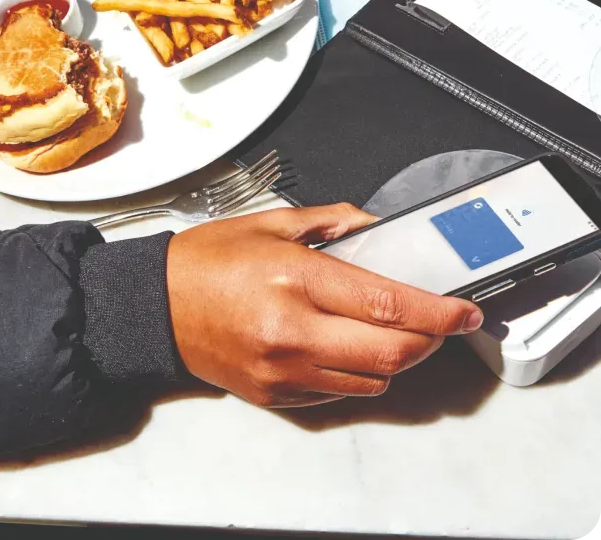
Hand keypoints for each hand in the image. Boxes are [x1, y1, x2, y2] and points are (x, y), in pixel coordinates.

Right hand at [166, 203, 483, 407]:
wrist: (154, 307)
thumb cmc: (206, 262)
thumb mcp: (269, 223)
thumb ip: (332, 221)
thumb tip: (375, 227)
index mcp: (294, 280)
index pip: (387, 304)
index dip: (438, 311)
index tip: (464, 311)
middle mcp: (292, 332)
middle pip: (391, 353)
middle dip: (430, 340)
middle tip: (440, 322)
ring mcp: (283, 371)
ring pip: (371, 380)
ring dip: (396, 358)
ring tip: (390, 330)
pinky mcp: (275, 396)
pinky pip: (338, 395)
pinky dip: (357, 374)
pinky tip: (346, 347)